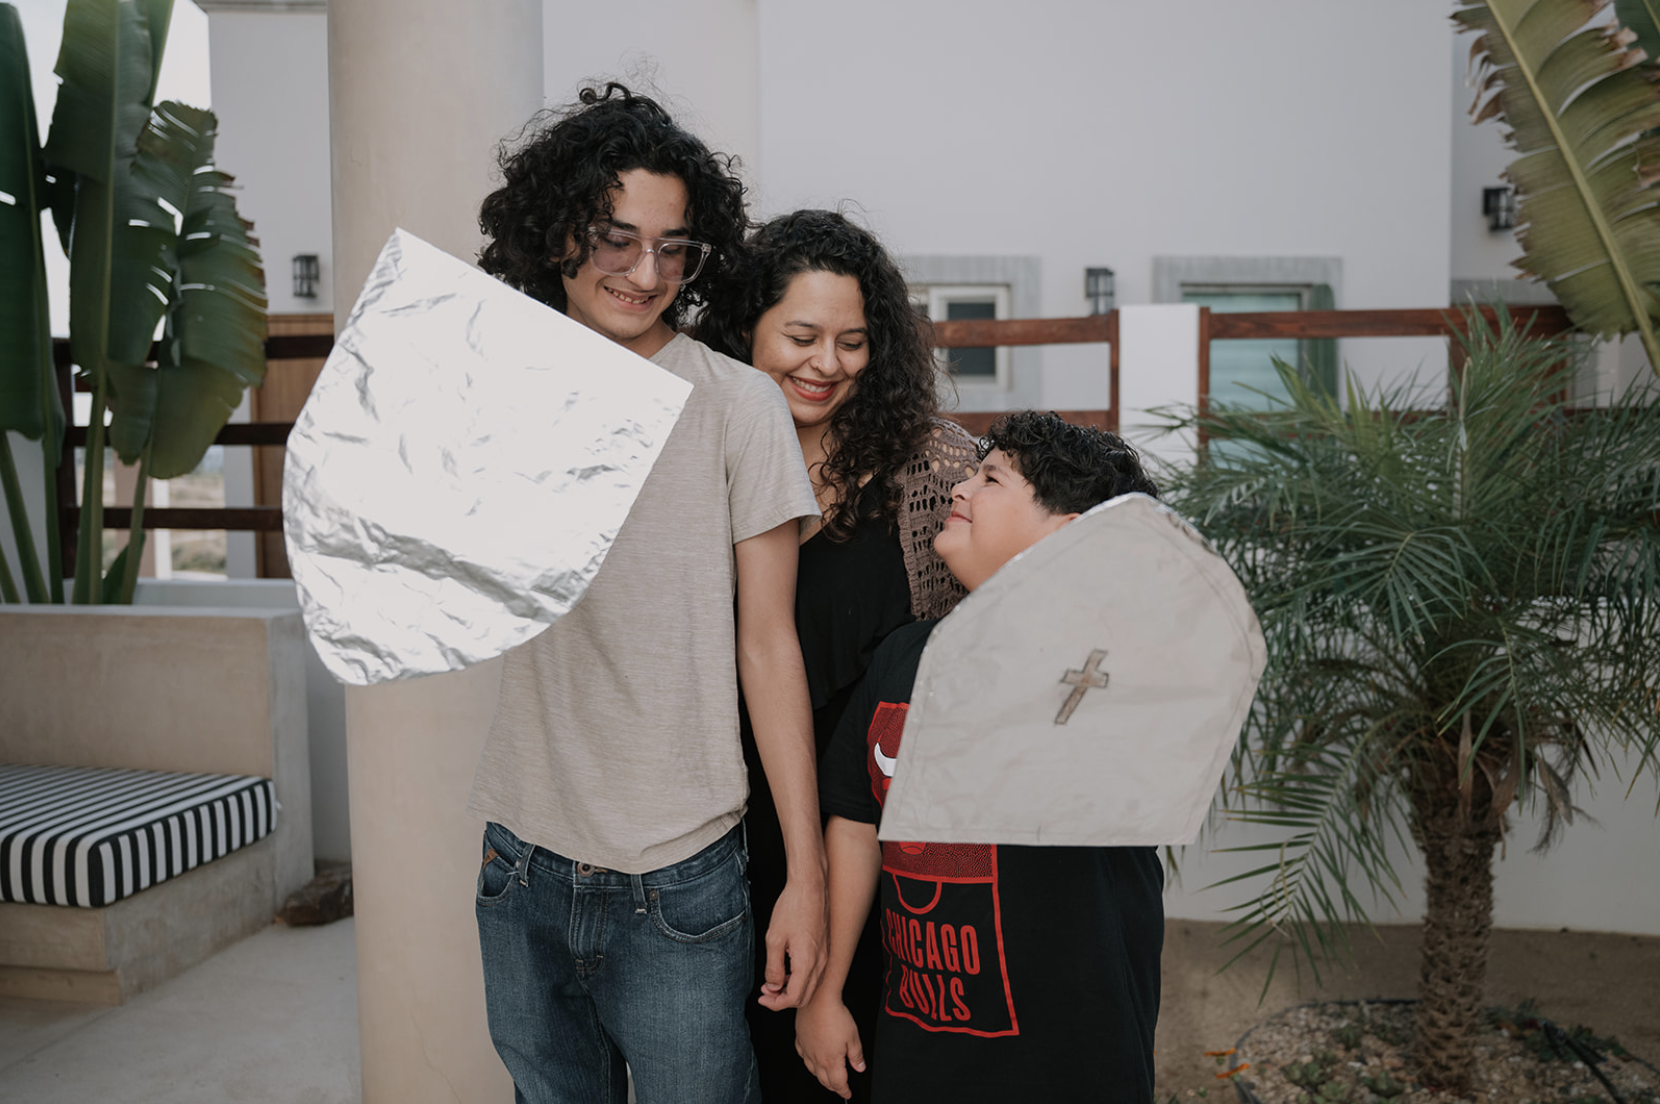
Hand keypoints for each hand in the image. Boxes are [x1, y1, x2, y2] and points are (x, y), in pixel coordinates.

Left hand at [756, 874, 826, 1009]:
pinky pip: (815, 974)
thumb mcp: (774, 939)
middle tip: (766, 992)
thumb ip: (773, 967)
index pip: (794, 998)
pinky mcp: (825, 949)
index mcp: (807, 962)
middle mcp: (820, 962)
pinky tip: (787, 969)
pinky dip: (801, 979)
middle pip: (804, 997)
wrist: (810, 886)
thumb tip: (773, 987)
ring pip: (811, 986)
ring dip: (792, 989)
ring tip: (774, 980)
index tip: (763, 998)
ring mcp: (825, 956)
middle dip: (783, 999)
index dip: (776, 1003)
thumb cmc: (792, 908)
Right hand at [795, 996, 864, 1099]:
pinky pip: (803, 1056)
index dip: (844, 1091)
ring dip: (821, 1077)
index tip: (847, 1093)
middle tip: (839, 1087)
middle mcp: (817, 1058)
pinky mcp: (800, 1039)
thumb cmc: (835, 1016)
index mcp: (831, 1060)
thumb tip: (859, 1068)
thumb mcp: (853, 1037)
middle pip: (824, 1080)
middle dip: (833, 1086)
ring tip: (826, 1077)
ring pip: (812, 1070)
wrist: (818, 1000)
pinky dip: (809, 1061)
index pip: (838, 1083)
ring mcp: (807, 1049)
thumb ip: (856, 1055)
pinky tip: (811, 1058)